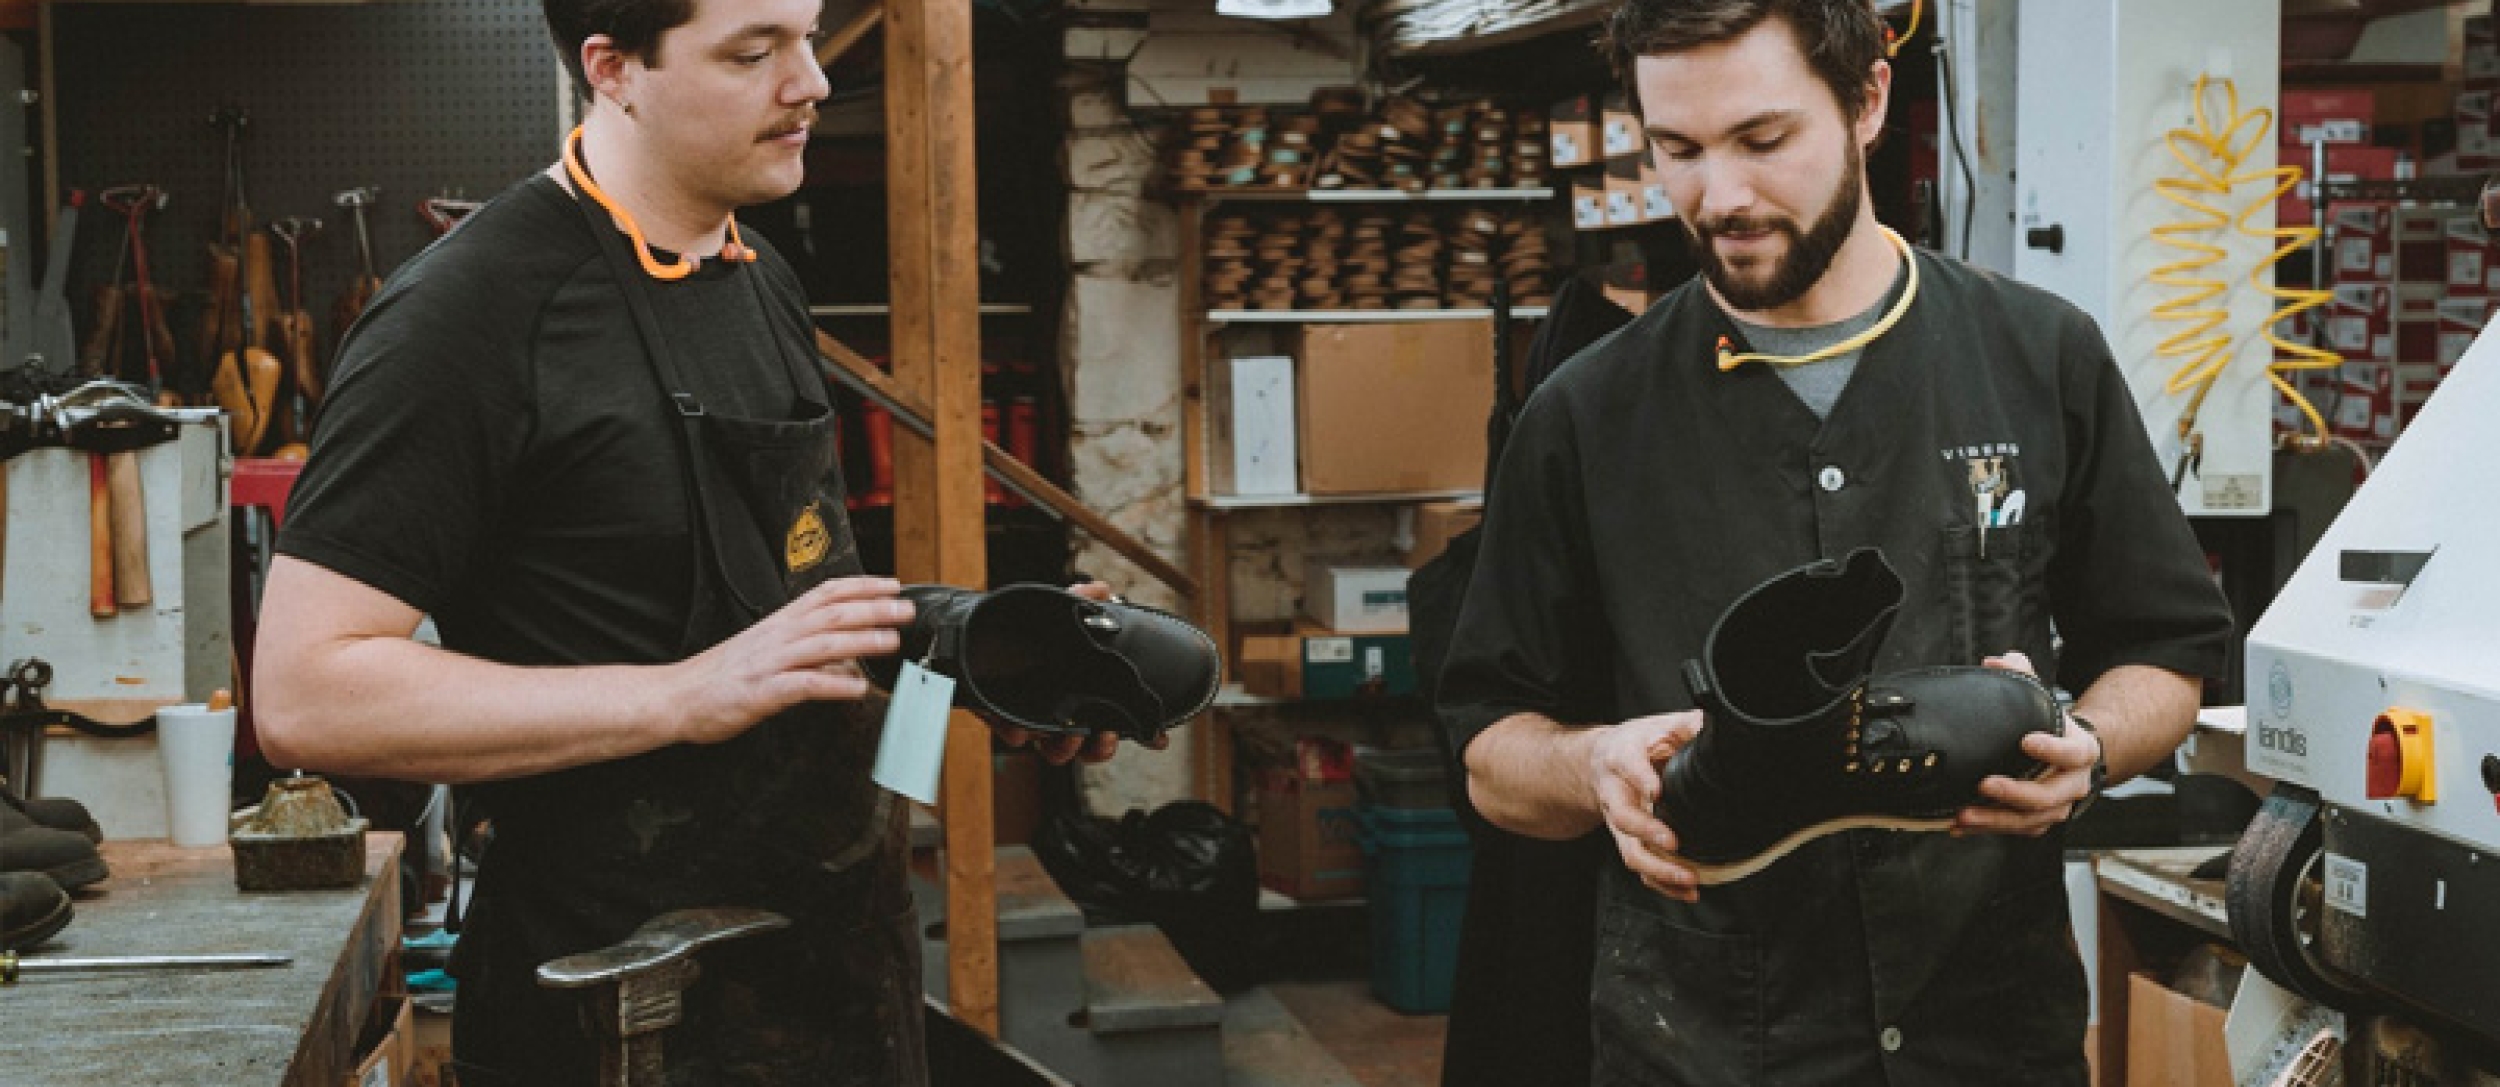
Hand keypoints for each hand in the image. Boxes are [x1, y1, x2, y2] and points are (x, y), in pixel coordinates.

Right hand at [671, 576, 912, 744]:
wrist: (676, 696)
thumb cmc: (722, 677)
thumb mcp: (767, 655)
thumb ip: (808, 656)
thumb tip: (848, 665)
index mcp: (779, 624)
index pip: (825, 594)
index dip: (861, 586)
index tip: (892, 584)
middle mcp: (777, 637)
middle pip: (831, 615)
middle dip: (872, 608)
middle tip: (906, 608)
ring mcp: (769, 663)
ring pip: (822, 645)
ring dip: (861, 641)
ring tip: (891, 640)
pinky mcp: (762, 693)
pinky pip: (802, 686)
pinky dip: (833, 686)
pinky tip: (857, 690)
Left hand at [981, 579, 1169, 765]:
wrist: (983, 633)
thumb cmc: (1028, 632)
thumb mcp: (1057, 615)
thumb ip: (1081, 602)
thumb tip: (1104, 589)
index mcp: (1075, 698)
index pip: (1104, 728)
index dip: (1127, 734)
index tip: (1153, 739)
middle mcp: (1054, 714)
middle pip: (1083, 748)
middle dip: (1099, 750)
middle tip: (1107, 737)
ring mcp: (1029, 718)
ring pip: (1052, 750)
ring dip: (1065, 749)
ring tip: (1070, 737)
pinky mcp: (1000, 716)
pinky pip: (1009, 732)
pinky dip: (1014, 732)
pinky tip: (1020, 726)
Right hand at [1588, 711, 1704, 902]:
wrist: (1602, 761)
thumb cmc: (1636, 744)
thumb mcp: (1660, 724)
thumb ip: (1689, 726)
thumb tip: (1720, 727)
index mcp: (1622, 757)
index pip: (1627, 766)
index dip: (1640, 778)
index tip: (1657, 791)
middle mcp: (1615, 794)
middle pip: (1623, 818)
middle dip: (1647, 832)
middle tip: (1673, 842)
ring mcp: (1620, 823)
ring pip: (1630, 851)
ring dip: (1658, 869)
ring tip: (1688, 878)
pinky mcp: (1629, 842)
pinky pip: (1642, 868)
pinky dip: (1663, 884)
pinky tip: (1687, 890)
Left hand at [1955, 651, 2101, 836]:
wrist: (2076, 759)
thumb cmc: (2056, 729)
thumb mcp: (2046, 701)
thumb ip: (2024, 677)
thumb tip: (1997, 662)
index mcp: (2080, 752)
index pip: (2072, 753)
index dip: (2052, 749)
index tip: (2026, 741)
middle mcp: (2073, 784)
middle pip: (2049, 796)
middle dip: (2015, 793)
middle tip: (1985, 784)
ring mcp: (2058, 807)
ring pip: (2031, 820)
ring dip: (1995, 819)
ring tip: (1964, 815)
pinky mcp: (2041, 821)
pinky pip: (2017, 831)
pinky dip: (1989, 829)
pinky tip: (1961, 826)